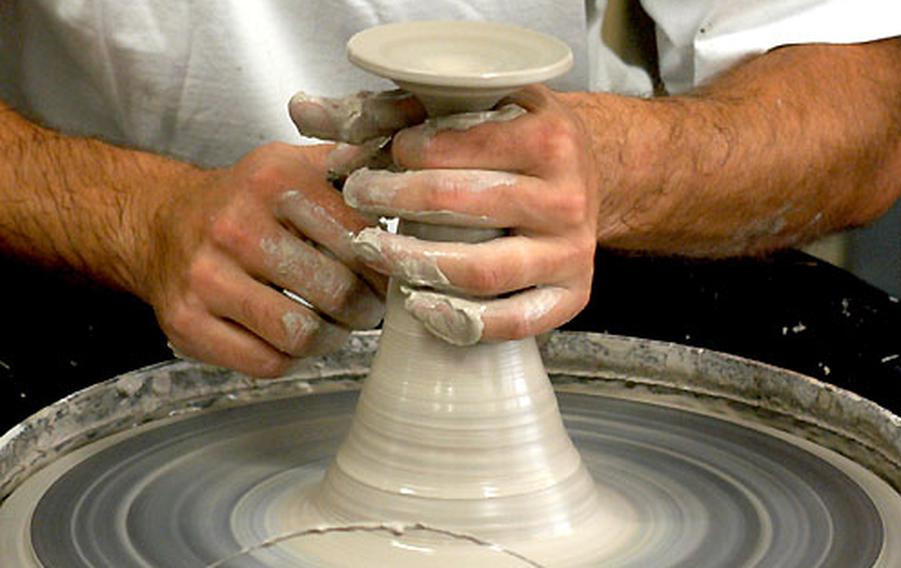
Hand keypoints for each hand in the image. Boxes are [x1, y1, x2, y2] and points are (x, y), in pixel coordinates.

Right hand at [143, 143, 386, 376]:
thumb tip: (407, 170)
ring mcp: (206, 278)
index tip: (385, 275)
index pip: (357, 237)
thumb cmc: (242, 201)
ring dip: (331, 337)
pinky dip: (292, 357)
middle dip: (363, 307)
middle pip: (335, 290)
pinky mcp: (187, 323)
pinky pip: (267, 362)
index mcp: (273, 180)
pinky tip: (294, 337)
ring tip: (334, 325)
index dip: (382, 265)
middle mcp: (236, 226)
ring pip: (301, 333)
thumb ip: (348, 167)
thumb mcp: (291, 165)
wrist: (159, 223)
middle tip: (366, 308)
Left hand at [343, 84, 599, 344]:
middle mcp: (568, 198)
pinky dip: (461, 321)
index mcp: (550, 138)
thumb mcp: (476, 106)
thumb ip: (392, 109)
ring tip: (373, 250)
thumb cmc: (520, 138)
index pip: (458, 147)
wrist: (590, 174)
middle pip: (462, 206)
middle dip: (395, 201)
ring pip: (482, 271)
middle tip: (359, 196)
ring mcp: (571, 253)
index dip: (403, 153)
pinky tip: (419, 306)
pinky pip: (514, 322)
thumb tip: (304, 112)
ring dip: (415, 264)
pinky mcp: (572, 297)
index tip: (376, 156)